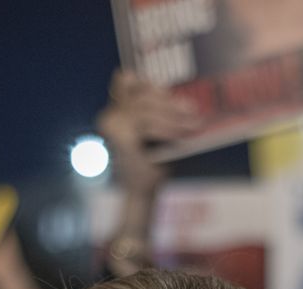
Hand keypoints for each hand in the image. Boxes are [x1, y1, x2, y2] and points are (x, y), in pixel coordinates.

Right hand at [96, 71, 200, 190]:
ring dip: (174, 116)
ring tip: (194, 123)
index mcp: (114, 110)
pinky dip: (168, 128)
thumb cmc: (151, 163)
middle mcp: (109, 115)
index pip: (127, 80)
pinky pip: (149, 125)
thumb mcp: (155, 131)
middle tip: (193, 109)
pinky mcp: (119, 135)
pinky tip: (183, 133)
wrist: (140, 193)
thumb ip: (158, 110)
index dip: (149, 83)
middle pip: (142, 95)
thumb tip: (179, 92)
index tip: (171, 90)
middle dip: (170, 102)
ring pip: (147, 110)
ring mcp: (112, 124)